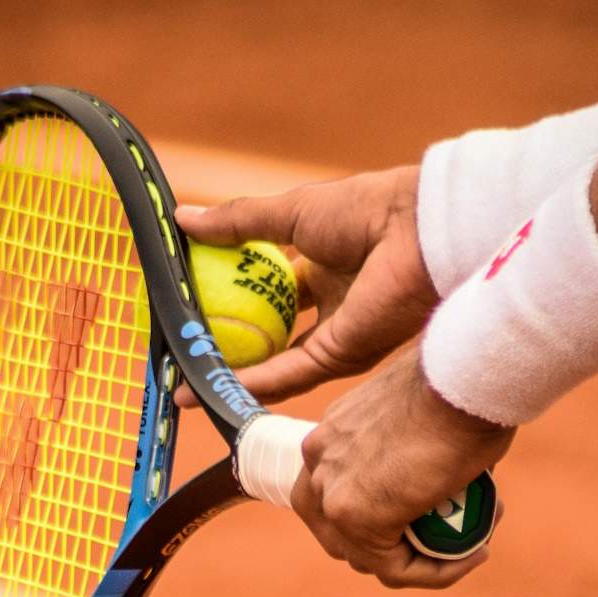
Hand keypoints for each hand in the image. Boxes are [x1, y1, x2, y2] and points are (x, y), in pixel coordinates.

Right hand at [174, 166, 436, 404]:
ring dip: (230, 374)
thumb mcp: (289, 212)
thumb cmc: (364, 210)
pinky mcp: (339, 357)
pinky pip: (286, 374)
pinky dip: (249, 382)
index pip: (265, 290)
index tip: (188, 304)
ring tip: (184, 383)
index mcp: (321, 266)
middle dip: (226, 345)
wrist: (415, 232)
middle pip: (268, 333)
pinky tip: (212, 386)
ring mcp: (334, 335)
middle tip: (182, 351)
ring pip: (273, 363)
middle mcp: (329, 305)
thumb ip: (237, 223)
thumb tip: (182, 220)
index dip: (228, 297)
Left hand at [293, 350, 512, 588]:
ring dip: (421, 561)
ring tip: (472, 543)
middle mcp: (319, 462)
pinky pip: (395, 568)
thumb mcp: (425, 413)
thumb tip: (440, 474)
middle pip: (339, 532)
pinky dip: (436, 572)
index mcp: (330, 434)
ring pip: (367, 557)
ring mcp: (331, 491)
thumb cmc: (461, 383)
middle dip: (392, 545)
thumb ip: (413, 447)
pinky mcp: (355, 517)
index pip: (336, 494)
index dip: (380, 516)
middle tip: (446, 539)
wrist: (464, 376)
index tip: (431, 514)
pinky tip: (474, 554)